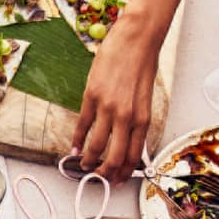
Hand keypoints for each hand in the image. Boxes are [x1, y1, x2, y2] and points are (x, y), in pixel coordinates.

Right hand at [72, 11, 160, 181]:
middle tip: (98, 178)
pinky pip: (83, 125)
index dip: (124, 173)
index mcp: (143, 119)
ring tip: (83, 165)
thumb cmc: (142, 65)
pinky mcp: (92, 96)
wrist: (136, 39)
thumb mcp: (144, 98)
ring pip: (97, 146)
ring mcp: (109, 108)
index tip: (116, 180)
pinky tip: (74, 148)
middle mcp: (127, 117)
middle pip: (115, 158)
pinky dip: (77, 141)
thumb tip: (126, 139)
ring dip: (88, 160)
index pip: (133, 156)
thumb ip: (136, 120)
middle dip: (105, 173)